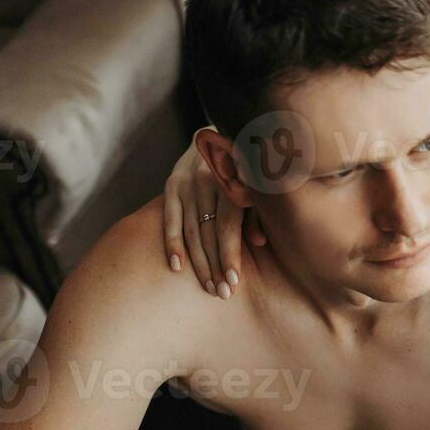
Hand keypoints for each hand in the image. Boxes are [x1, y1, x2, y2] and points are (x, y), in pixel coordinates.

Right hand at [161, 133, 262, 296]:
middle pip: (209, 232)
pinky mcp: (171, 185)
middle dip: (215, 266)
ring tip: (207, 288)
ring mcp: (187, 182)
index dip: (230, 254)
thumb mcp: (258, 185)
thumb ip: (257, 212)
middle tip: (222, 294)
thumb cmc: (247, 168)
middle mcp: (207, 181)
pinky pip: (169, 219)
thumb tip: (260, 242)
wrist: (217, 134)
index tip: (234, 282)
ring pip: (191, 230)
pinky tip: (176, 267)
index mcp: (233, 180)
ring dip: (197, 263)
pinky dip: (172, 243)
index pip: (228, 225)